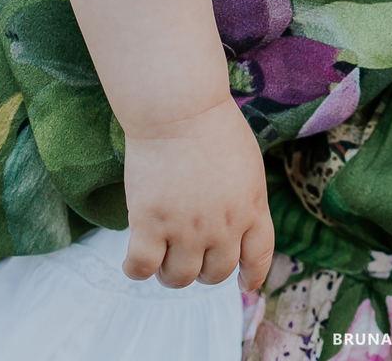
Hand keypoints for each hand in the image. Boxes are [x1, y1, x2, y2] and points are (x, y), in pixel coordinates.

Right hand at [122, 96, 274, 289]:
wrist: (179, 107)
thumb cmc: (212, 123)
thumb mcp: (247, 163)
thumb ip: (244, 198)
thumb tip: (236, 223)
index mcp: (252, 207)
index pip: (258, 257)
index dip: (251, 276)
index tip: (242, 283)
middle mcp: (223, 226)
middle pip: (215, 273)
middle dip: (202, 270)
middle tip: (188, 254)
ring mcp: (187, 229)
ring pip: (179, 278)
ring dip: (170, 272)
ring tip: (162, 255)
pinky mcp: (151, 225)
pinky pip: (142, 268)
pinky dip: (136, 270)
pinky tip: (133, 260)